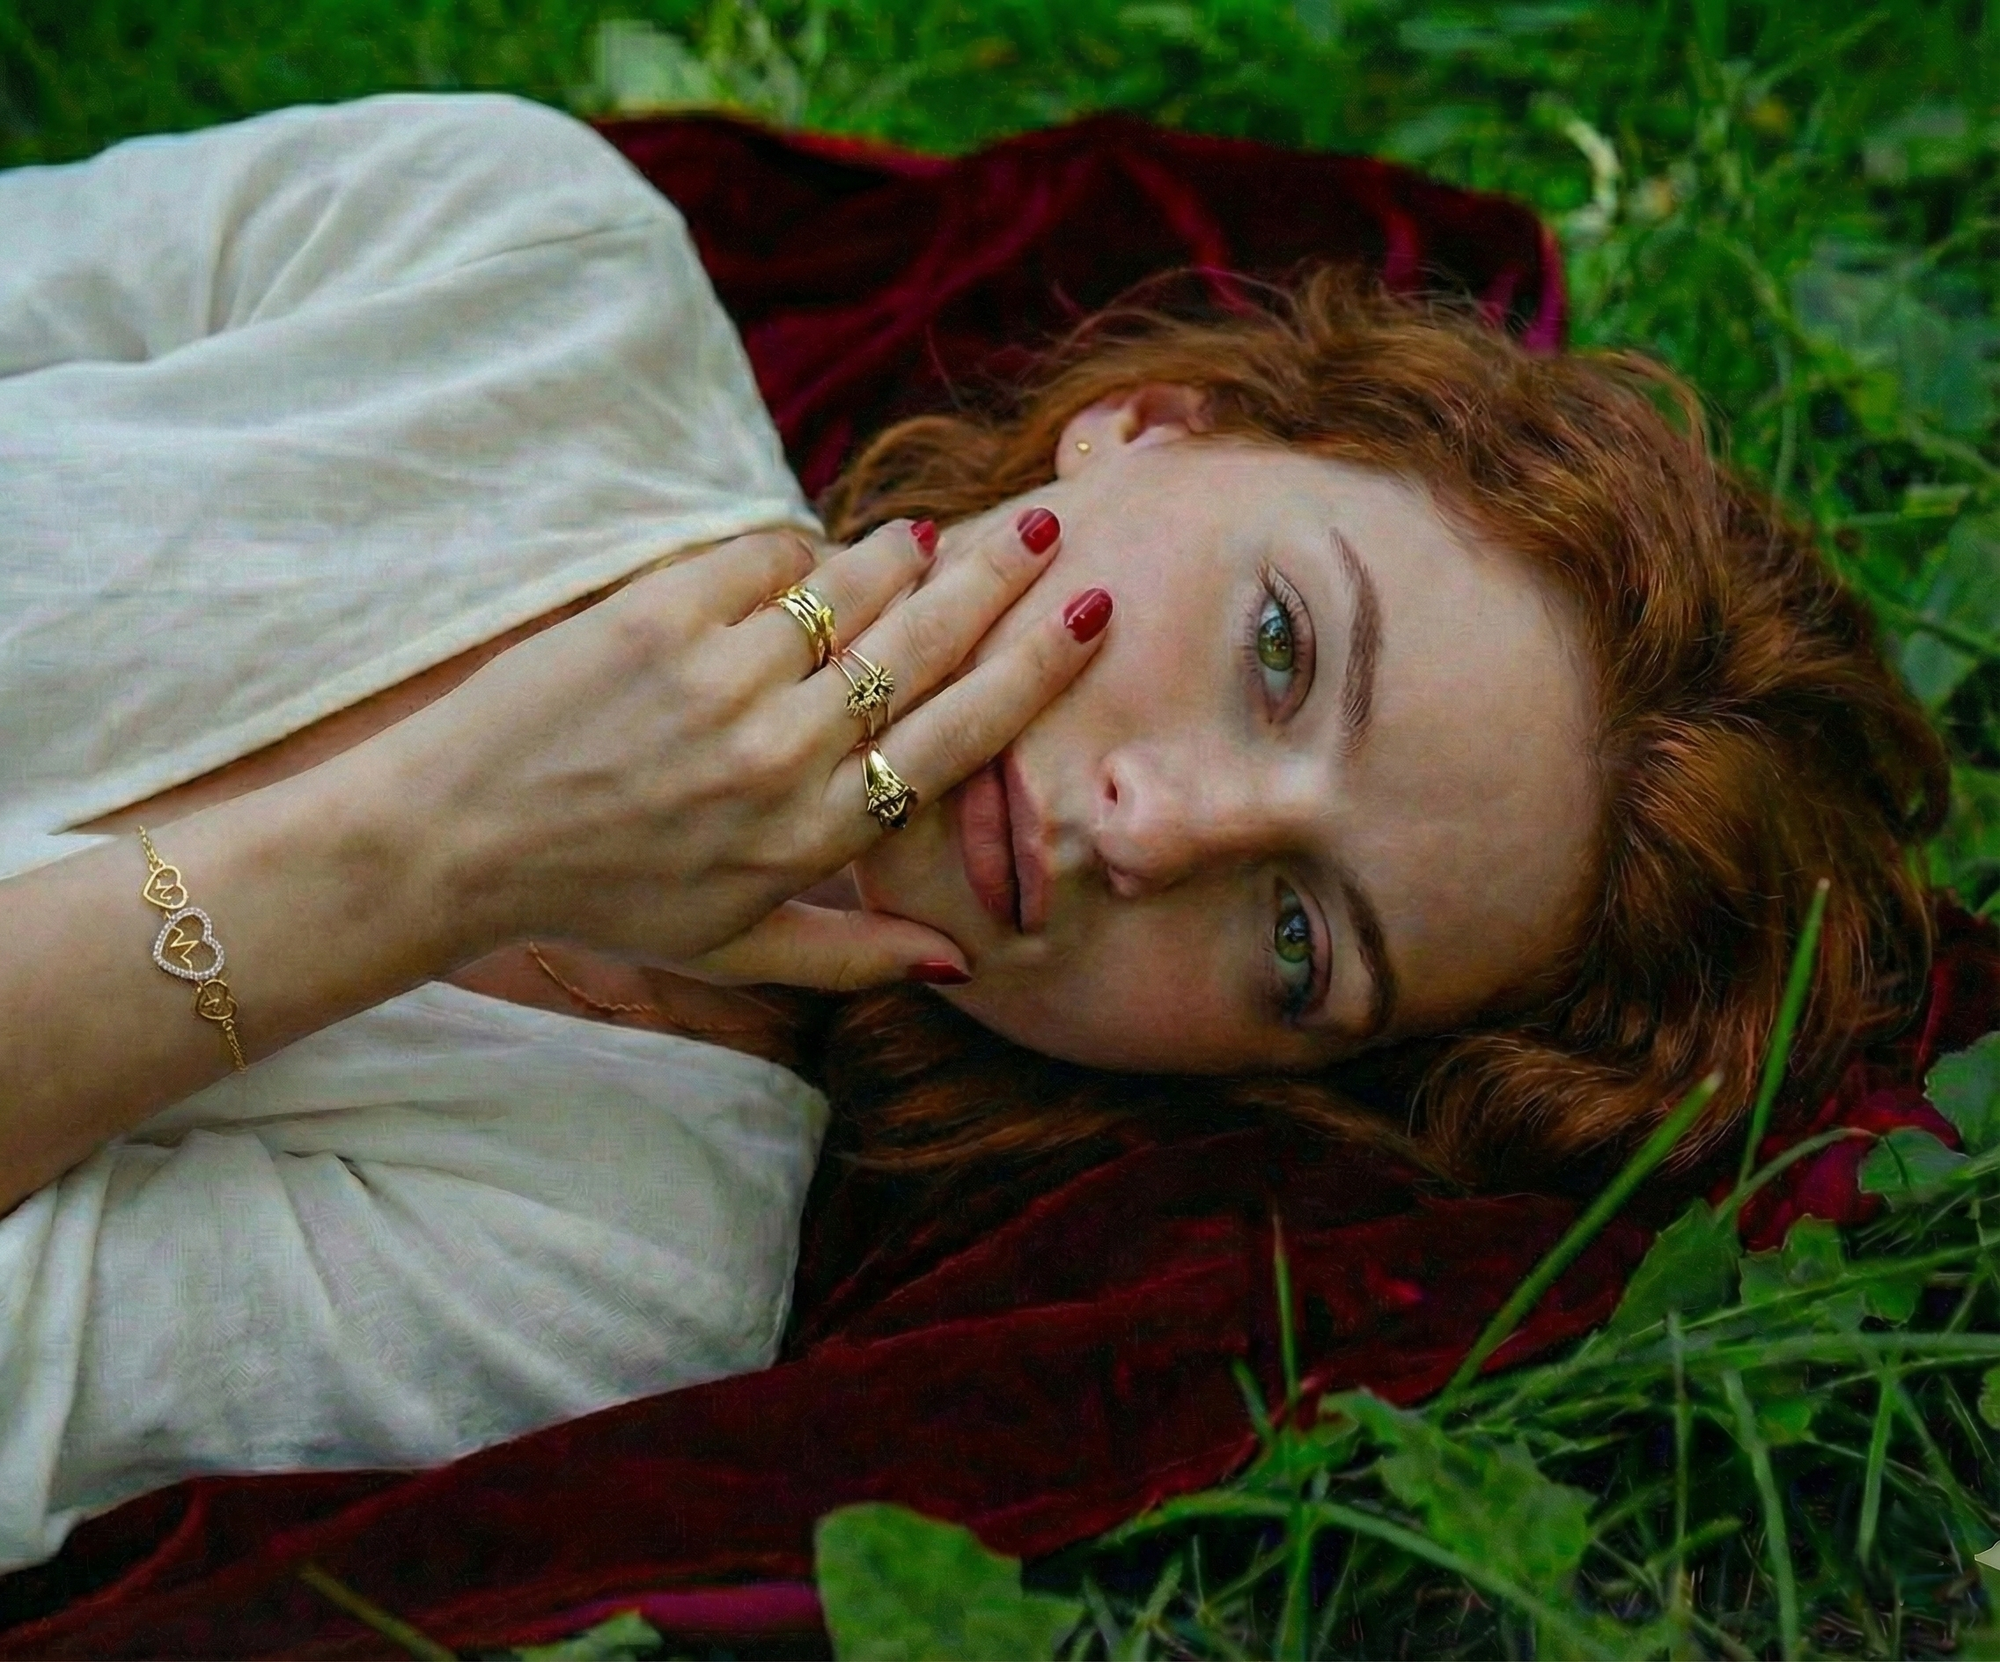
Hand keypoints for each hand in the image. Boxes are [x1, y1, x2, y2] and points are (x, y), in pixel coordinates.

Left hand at [374, 510, 1106, 988]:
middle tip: (1042, 532)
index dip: (1034, 666)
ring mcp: (723, 677)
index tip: (1083, 613)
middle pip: (928, 643)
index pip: (960, 732)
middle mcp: (786, 752)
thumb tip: (966, 966)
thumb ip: (855, 953)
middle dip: (999, 579)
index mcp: (818, 833)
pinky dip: (797, 548)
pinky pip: (765, 555)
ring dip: (906, 554)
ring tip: (934, 536)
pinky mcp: (658, 615)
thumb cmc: (605, 898)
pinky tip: (809, 554)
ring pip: (856, 586)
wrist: (454, 840)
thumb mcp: (736, 951)